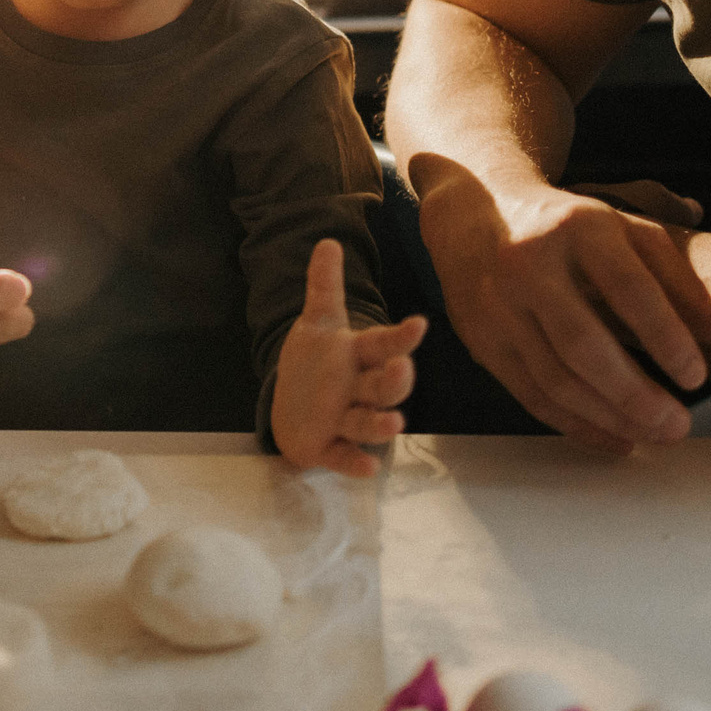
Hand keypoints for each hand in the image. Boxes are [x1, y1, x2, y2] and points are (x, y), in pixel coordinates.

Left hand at [271, 239, 427, 478]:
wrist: (291, 407)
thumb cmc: (315, 365)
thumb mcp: (317, 323)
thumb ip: (324, 286)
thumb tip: (327, 241)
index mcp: (358, 356)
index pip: (383, 344)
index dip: (400, 337)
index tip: (419, 323)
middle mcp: (358, 389)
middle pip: (384, 386)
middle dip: (395, 380)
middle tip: (402, 369)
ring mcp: (345, 419)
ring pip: (369, 422)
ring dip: (381, 425)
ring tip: (394, 423)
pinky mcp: (328, 447)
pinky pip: (345, 457)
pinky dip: (355, 463)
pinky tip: (369, 469)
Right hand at [419, 170, 710, 451]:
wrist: (474, 211)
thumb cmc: (565, 227)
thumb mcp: (624, 228)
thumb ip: (676, 277)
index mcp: (578, 228)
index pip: (629, 289)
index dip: (667, 338)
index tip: (696, 377)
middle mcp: (529, 264)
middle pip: (584, 345)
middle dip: (635, 395)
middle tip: (678, 425)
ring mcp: (498, 305)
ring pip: (555, 379)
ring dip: (610, 418)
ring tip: (654, 434)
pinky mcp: (481, 339)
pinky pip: (530, 394)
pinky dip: (576, 425)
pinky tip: (613, 436)